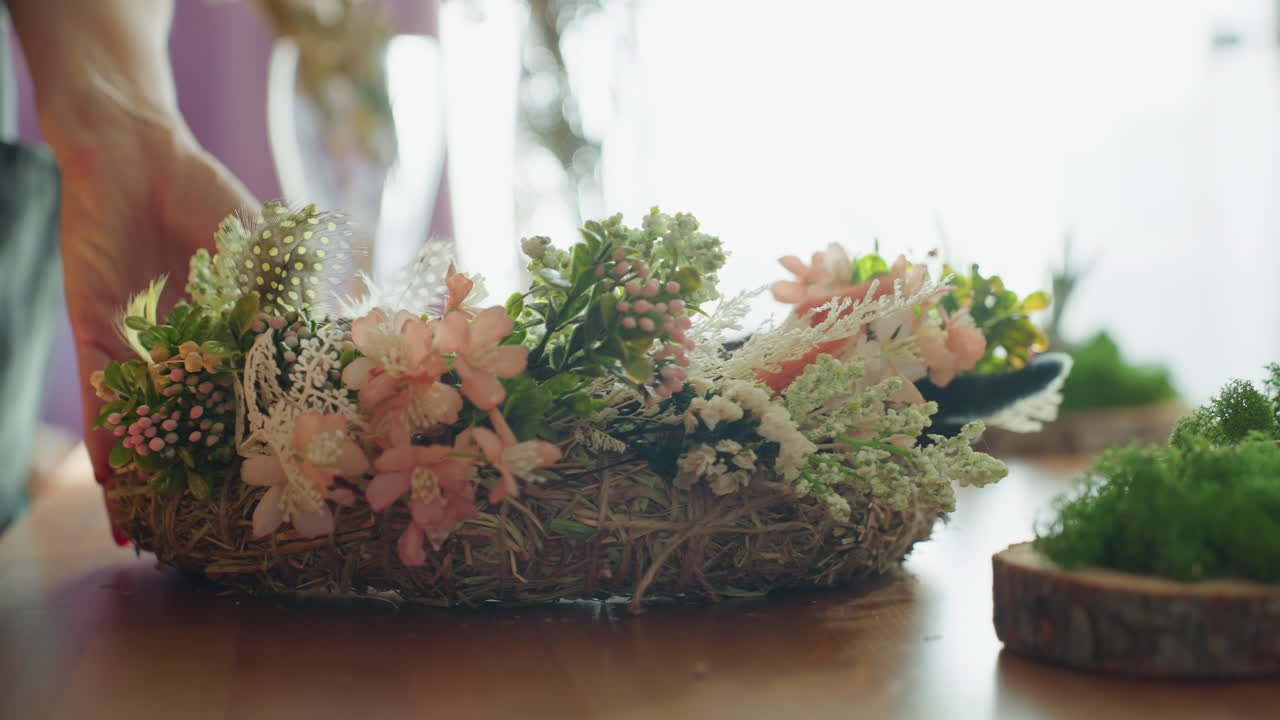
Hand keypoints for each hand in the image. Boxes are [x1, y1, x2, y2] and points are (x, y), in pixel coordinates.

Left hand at [59, 120, 255, 537]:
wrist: (137, 147)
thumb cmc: (202, 193)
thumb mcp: (262, 259)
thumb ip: (287, 305)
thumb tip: (332, 354)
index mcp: (215, 332)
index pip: (236, 394)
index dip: (253, 435)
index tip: (280, 479)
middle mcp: (171, 347)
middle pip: (185, 417)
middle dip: (196, 467)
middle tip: (217, 519)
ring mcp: (131, 340)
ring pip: (139, 416)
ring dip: (145, 468)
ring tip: (152, 524)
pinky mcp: (94, 324)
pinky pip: (101, 388)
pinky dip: (107, 432)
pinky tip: (113, 478)